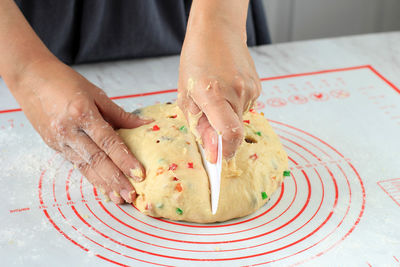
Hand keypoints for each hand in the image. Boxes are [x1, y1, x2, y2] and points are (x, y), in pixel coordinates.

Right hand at [11, 59, 150, 203]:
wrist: (30, 78)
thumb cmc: (64, 82)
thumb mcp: (96, 94)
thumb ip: (120, 114)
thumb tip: (145, 125)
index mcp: (82, 113)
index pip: (108, 142)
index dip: (125, 159)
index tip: (139, 174)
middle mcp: (70, 130)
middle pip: (97, 160)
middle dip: (116, 180)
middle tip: (132, 196)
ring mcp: (60, 140)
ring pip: (86, 167)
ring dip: (104, 184)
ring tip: (119, 198)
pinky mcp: (54, 146)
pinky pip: (77, 165)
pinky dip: (91, 177)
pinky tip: (103, 187)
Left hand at [178, 19, 260, 162]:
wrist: (217, 31)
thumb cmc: (196, 60)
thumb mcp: (186, 94)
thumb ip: (198, 124)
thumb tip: (211, 151)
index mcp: (214, 93)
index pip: (230, 133)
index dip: (225, 151)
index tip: (218, 158)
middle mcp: (237, 93)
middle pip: (235, 131)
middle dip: (221, 134)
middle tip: (207, 117)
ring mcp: (251, 90)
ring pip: (240, 119)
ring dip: (227, 117)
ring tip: (216, 95)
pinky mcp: (258, 88)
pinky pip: (245, 108)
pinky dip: (234, 107)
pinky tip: (226, 90)